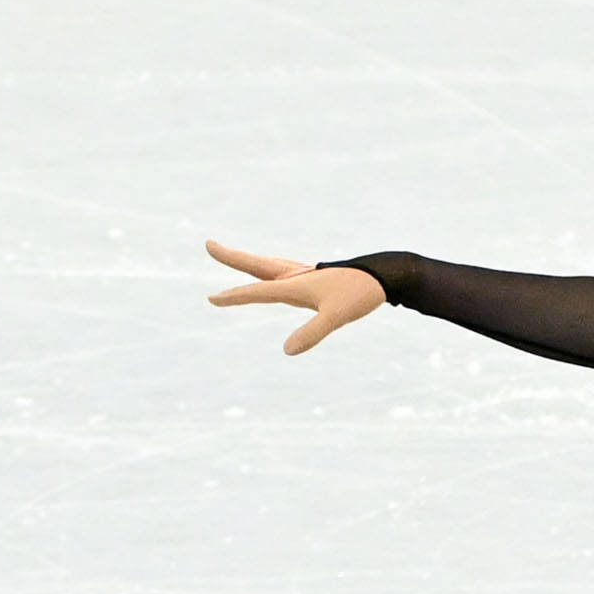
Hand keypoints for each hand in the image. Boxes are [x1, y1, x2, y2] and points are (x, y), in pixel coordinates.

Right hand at [204, 239, 388, 354]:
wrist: (384, 275)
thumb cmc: (359, 294)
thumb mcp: (336, 317)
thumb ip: (312, 333)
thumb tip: (287, 350)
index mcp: (295, 284)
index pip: (257, 291)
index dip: (234, 297)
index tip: (211, 299)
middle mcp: (295, 276)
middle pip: (255, 265)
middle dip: (231, 257)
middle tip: (209, 243)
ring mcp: (304, 276)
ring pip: (267, 265)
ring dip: (247, 261)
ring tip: (230, 256)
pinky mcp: (314, 278)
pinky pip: (281, 272)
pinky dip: (267, 271)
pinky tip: (273, 278)